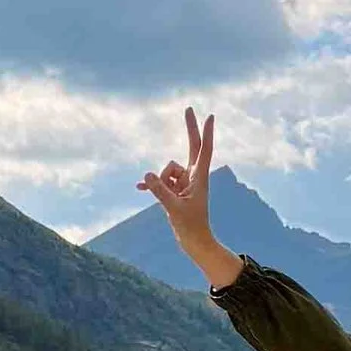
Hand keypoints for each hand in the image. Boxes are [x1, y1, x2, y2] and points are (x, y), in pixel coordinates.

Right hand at [137, 106, 241, 289]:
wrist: (194, 242)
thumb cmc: (190, 226)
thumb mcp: (173, 208)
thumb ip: (160, 191)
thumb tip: (147, 174)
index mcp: (199, 177)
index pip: (204, 150)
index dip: (206, 133)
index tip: (210, 116)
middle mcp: (193, 176)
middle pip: (191, 147)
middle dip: (189, 129)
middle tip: (189, 108)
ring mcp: (184, 182)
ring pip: (167, 170)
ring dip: (161, 181)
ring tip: (169, 201)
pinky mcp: (175, 190)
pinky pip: (160, 181)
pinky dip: (152, 184)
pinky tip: (140, 188)